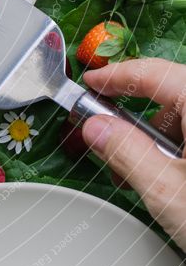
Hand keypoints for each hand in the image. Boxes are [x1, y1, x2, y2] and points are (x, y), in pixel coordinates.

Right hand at [82, 58, 185, 250]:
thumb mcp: (168, 192)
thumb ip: (126, 152)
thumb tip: (96, 127)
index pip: (155, 73)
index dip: (117, 76)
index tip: (90, 83)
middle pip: (173, 96)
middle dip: (137, 120)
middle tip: (107, 141)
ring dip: (161, 142)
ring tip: (142, 176)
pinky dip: (182, 152)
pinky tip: (170, 179)